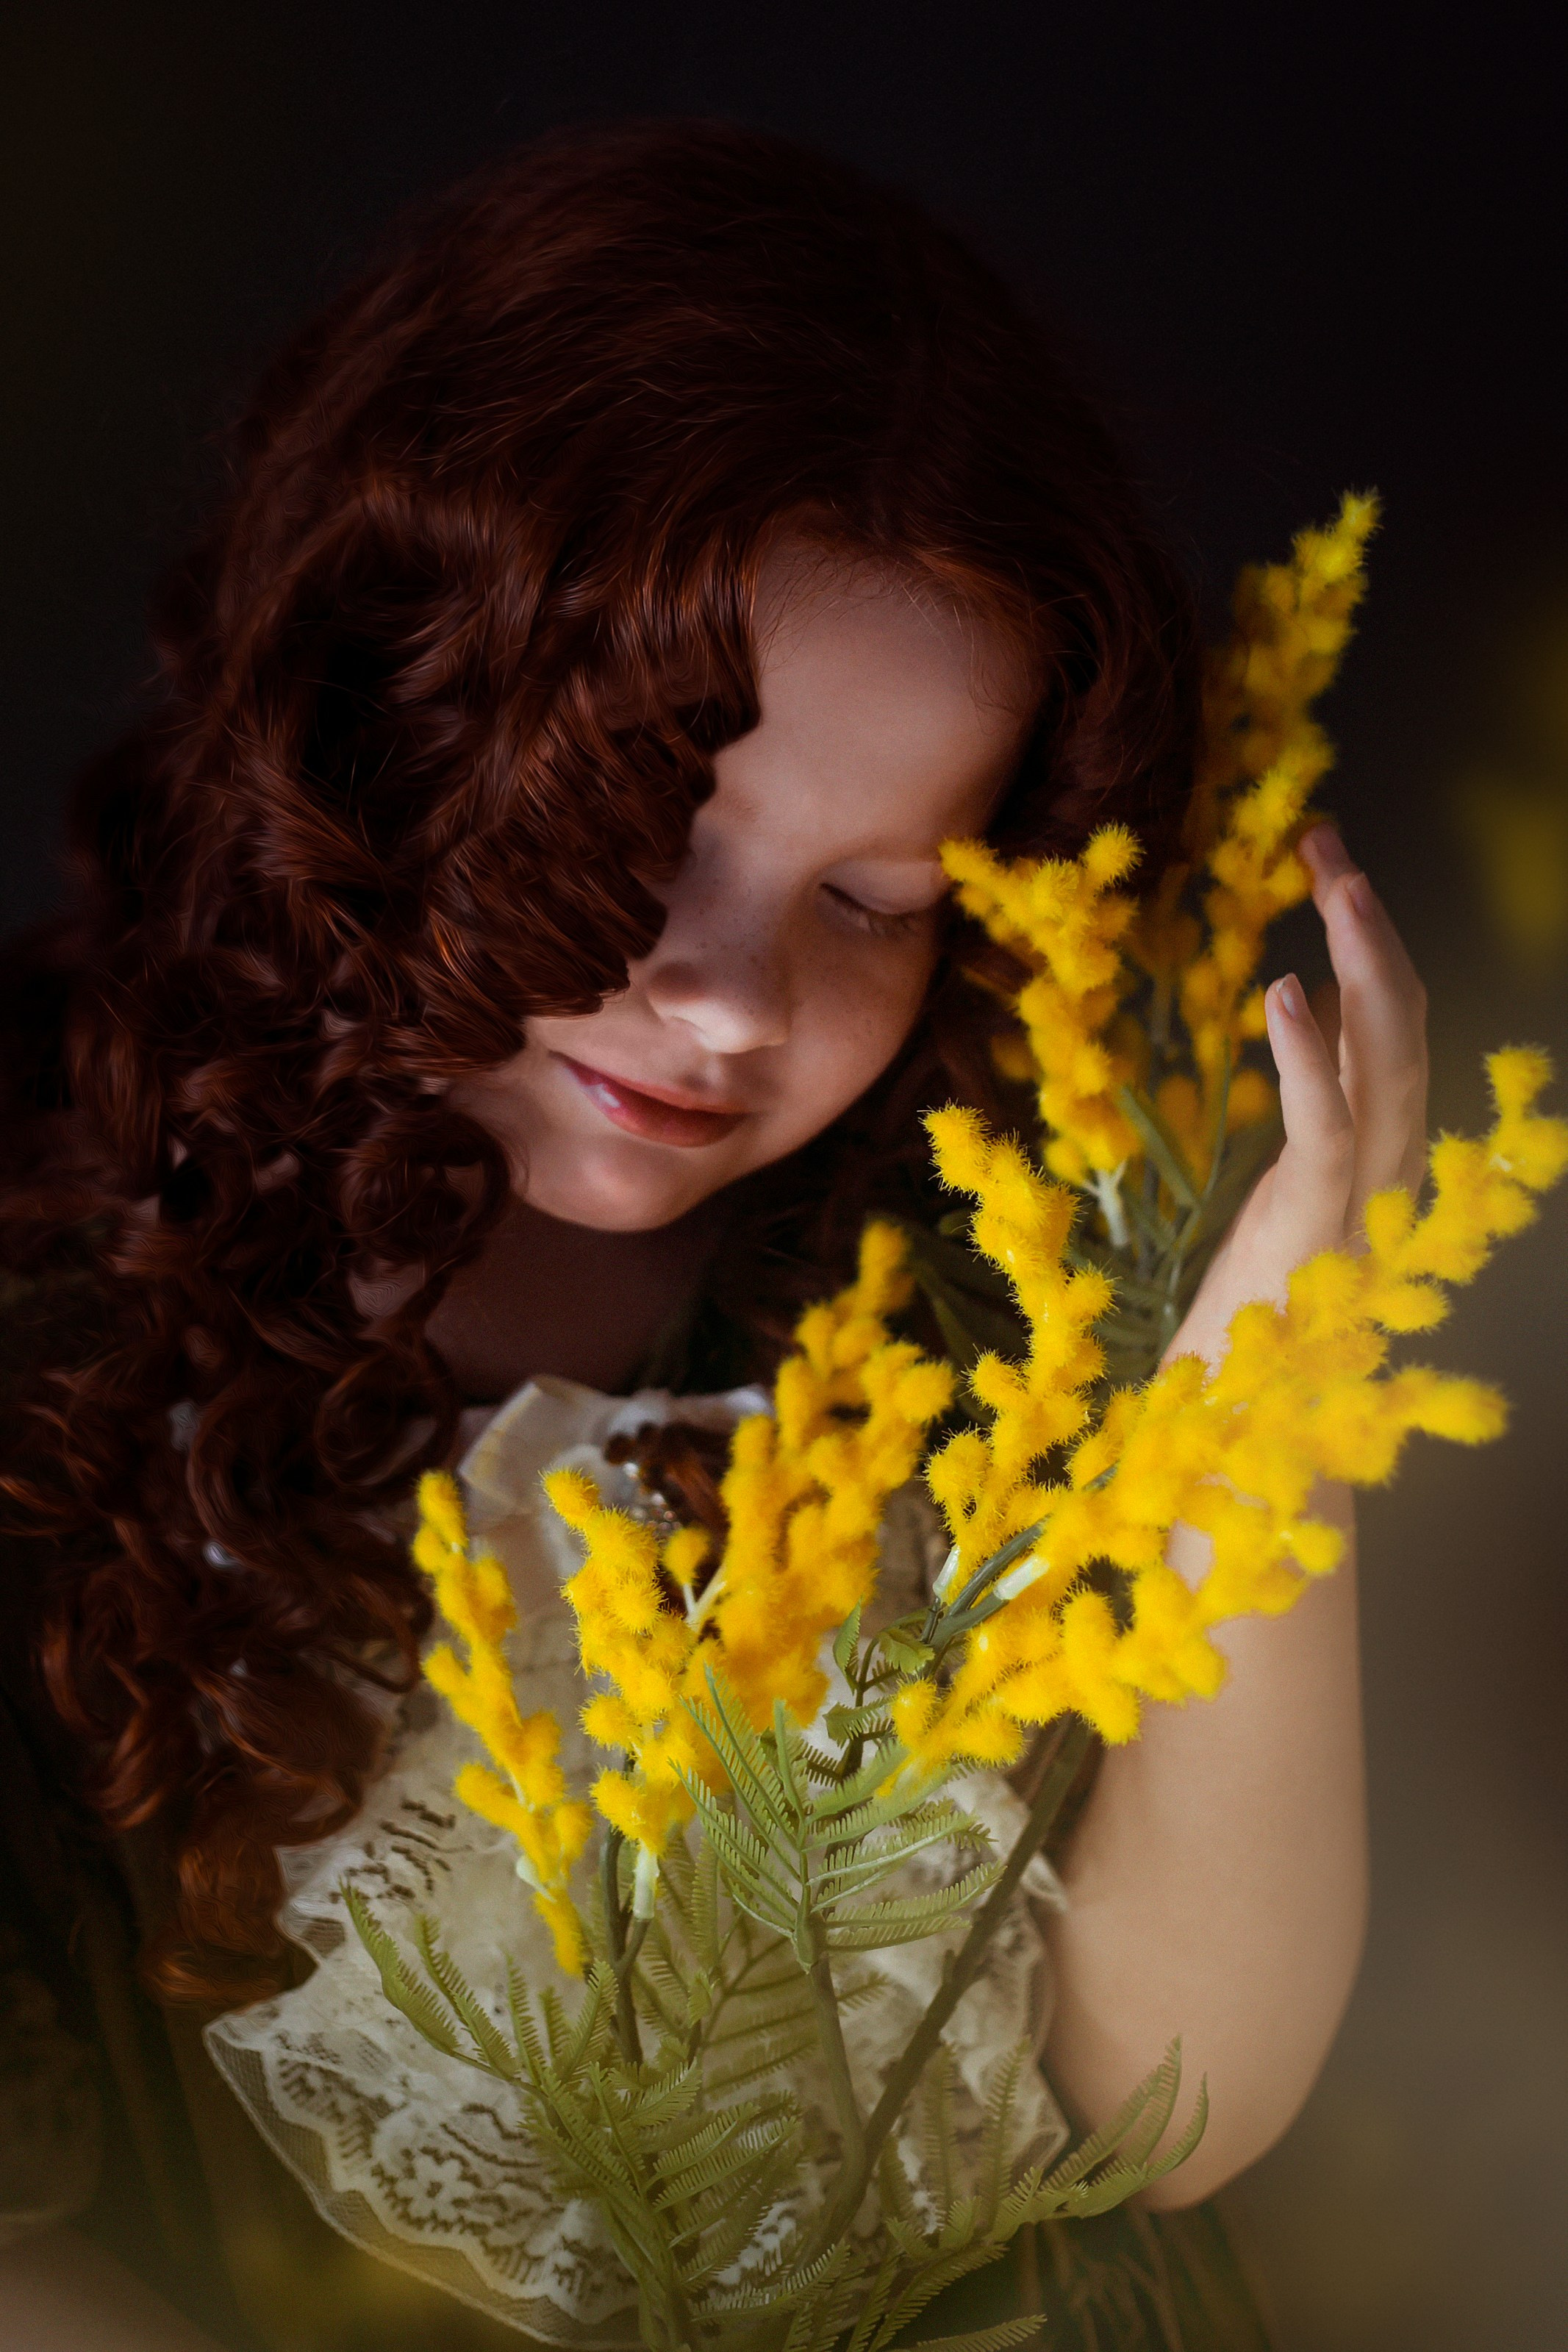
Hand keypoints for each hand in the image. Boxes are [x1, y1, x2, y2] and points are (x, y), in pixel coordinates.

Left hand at [1168, 824, 1428, 1370]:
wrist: (1236, 1445)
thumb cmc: (1241, 1337)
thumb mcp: (1266, 1218)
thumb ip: (1289, 1149)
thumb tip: (1278, 1069)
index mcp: (1365, 1159)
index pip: (1380, 1028)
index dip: (1363, 941)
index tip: (1327, 858)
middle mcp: (1384, 1171)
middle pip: (1401, 1024)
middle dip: (1372, 926)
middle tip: (1331, 840)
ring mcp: (1362, 1201)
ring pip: (1390, 1060)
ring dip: (1369, 961)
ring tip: (1340, 878)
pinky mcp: (1318, 1233)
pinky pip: (1329, 1131)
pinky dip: (1312, 1057)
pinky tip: (1286, 992)